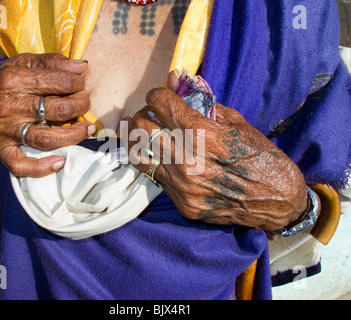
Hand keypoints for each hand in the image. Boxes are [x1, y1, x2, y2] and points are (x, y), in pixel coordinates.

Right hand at [0, 53, 95, 176]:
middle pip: (59, 110)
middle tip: (84, 103)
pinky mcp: (1, 149)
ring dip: (74, 135)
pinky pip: (21, 165)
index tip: (80, 84)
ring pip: (47, 139)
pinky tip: (60, 162)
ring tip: (88, 129)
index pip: (60, 82)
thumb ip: (53, 62)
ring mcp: (5, 131)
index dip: (78, 83)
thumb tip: (82, 67)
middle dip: (81, 105)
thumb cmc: (1, 80)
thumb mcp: (22, 62)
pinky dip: (42, 168)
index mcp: (14, 80)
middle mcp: (9, 106)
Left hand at [124, 86, 308, 230]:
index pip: (161, 104)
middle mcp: (187, 160)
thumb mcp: (237, 122)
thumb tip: (175, 79)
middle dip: (142, 115)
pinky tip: (165, 158)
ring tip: (147, 134)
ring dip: (139, 140)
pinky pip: (157, 177)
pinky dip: (157, 163)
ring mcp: (182, 185)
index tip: (159, 96)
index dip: (156, 95)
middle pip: (141, 127)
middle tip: (151, 115)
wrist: (277, 202)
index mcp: (203, 134)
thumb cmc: (261, 157)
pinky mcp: (182, 203)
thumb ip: (202, 102)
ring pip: (138, 154)